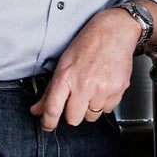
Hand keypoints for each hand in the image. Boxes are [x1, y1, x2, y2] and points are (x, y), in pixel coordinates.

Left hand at [29, 8, 137, 129]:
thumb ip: (50, 90)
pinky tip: (104, 87)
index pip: (52, 109)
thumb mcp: (64, 63)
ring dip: (90, 108)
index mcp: (67, 76)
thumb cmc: (89, 42)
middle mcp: (84, 84)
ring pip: (92, 116)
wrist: (115, 31)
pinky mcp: (118, 90)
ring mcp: (102, 88)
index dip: (48, 122)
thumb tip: (37, 109)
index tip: (47, 125)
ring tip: (92, 89)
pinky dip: (105, 103)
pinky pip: (108, 109)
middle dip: (73, 113)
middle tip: (76, 100)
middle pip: (73, 119)